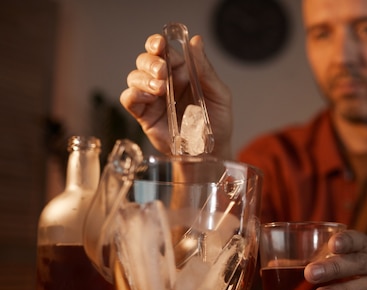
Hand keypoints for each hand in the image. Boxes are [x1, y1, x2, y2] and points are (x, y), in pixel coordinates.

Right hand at [120, 34, 232, 158]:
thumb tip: (196, 41)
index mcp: (183, 71)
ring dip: (144, 78)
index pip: (164, 50)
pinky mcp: (144, 115)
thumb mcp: (219, 94)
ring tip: (160, 88)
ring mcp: (153, 98)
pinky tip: (148, 98)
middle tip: (162, 71)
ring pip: (134, 77)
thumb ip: (205, 69)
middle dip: (150, 62)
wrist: (211, 152)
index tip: (159, 44)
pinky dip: (133, 94)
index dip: (157, 43)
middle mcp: (165, 81)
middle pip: (145, 60)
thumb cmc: (218, 123)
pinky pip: (129, 99)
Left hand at [304, 230, 366, 289]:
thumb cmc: (353, 274)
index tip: (332, 243)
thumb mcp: (342, 262)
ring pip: (366, 286)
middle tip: (310, 273)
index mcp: (366, 249)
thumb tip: (275, 265)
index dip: (347, 241)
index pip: (359, 240)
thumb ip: (318, 261)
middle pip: (359, 263)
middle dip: (335, 268)